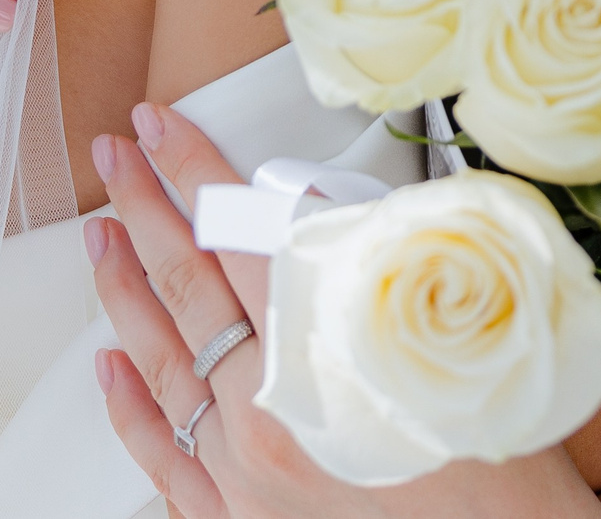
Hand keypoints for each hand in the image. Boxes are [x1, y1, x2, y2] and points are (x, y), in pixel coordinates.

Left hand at [88, 105, 600, 517]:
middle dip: (145, 209)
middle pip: (185, 290)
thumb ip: (386, 270)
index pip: (235, 238)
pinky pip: (162, 455)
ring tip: (100, 229)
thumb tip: (321, 207)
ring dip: (123, 288)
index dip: (195, 171)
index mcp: (319, 362)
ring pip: (160, 364)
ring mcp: (240, 477)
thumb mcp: (456, 343)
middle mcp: (264, 418)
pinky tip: (108, 363)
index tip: (161, 123)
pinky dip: (129, 404)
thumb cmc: (499, 468)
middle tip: (116, 152)